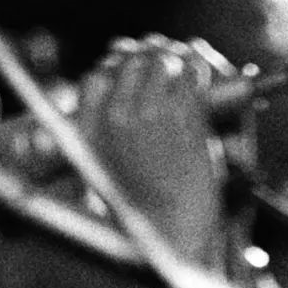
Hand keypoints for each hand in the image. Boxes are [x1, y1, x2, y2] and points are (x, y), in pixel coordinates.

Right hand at [76, 35, 227, 259]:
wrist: (173, 233)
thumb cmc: (142, 211)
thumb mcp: (105, 173)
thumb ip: (104, 130)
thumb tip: (115, 77)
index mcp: (89, 134)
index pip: (94, 79)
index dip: (112, 67)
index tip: (124, 67)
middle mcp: (116, 118)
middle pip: (129, 60)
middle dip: (145, 54)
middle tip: (159, 59)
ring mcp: (151, 112)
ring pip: (161, 59)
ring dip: (173, 56)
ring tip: (180, 63)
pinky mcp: (186, 114)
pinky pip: (190, 70)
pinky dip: (196, 65)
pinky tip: (198, 72)